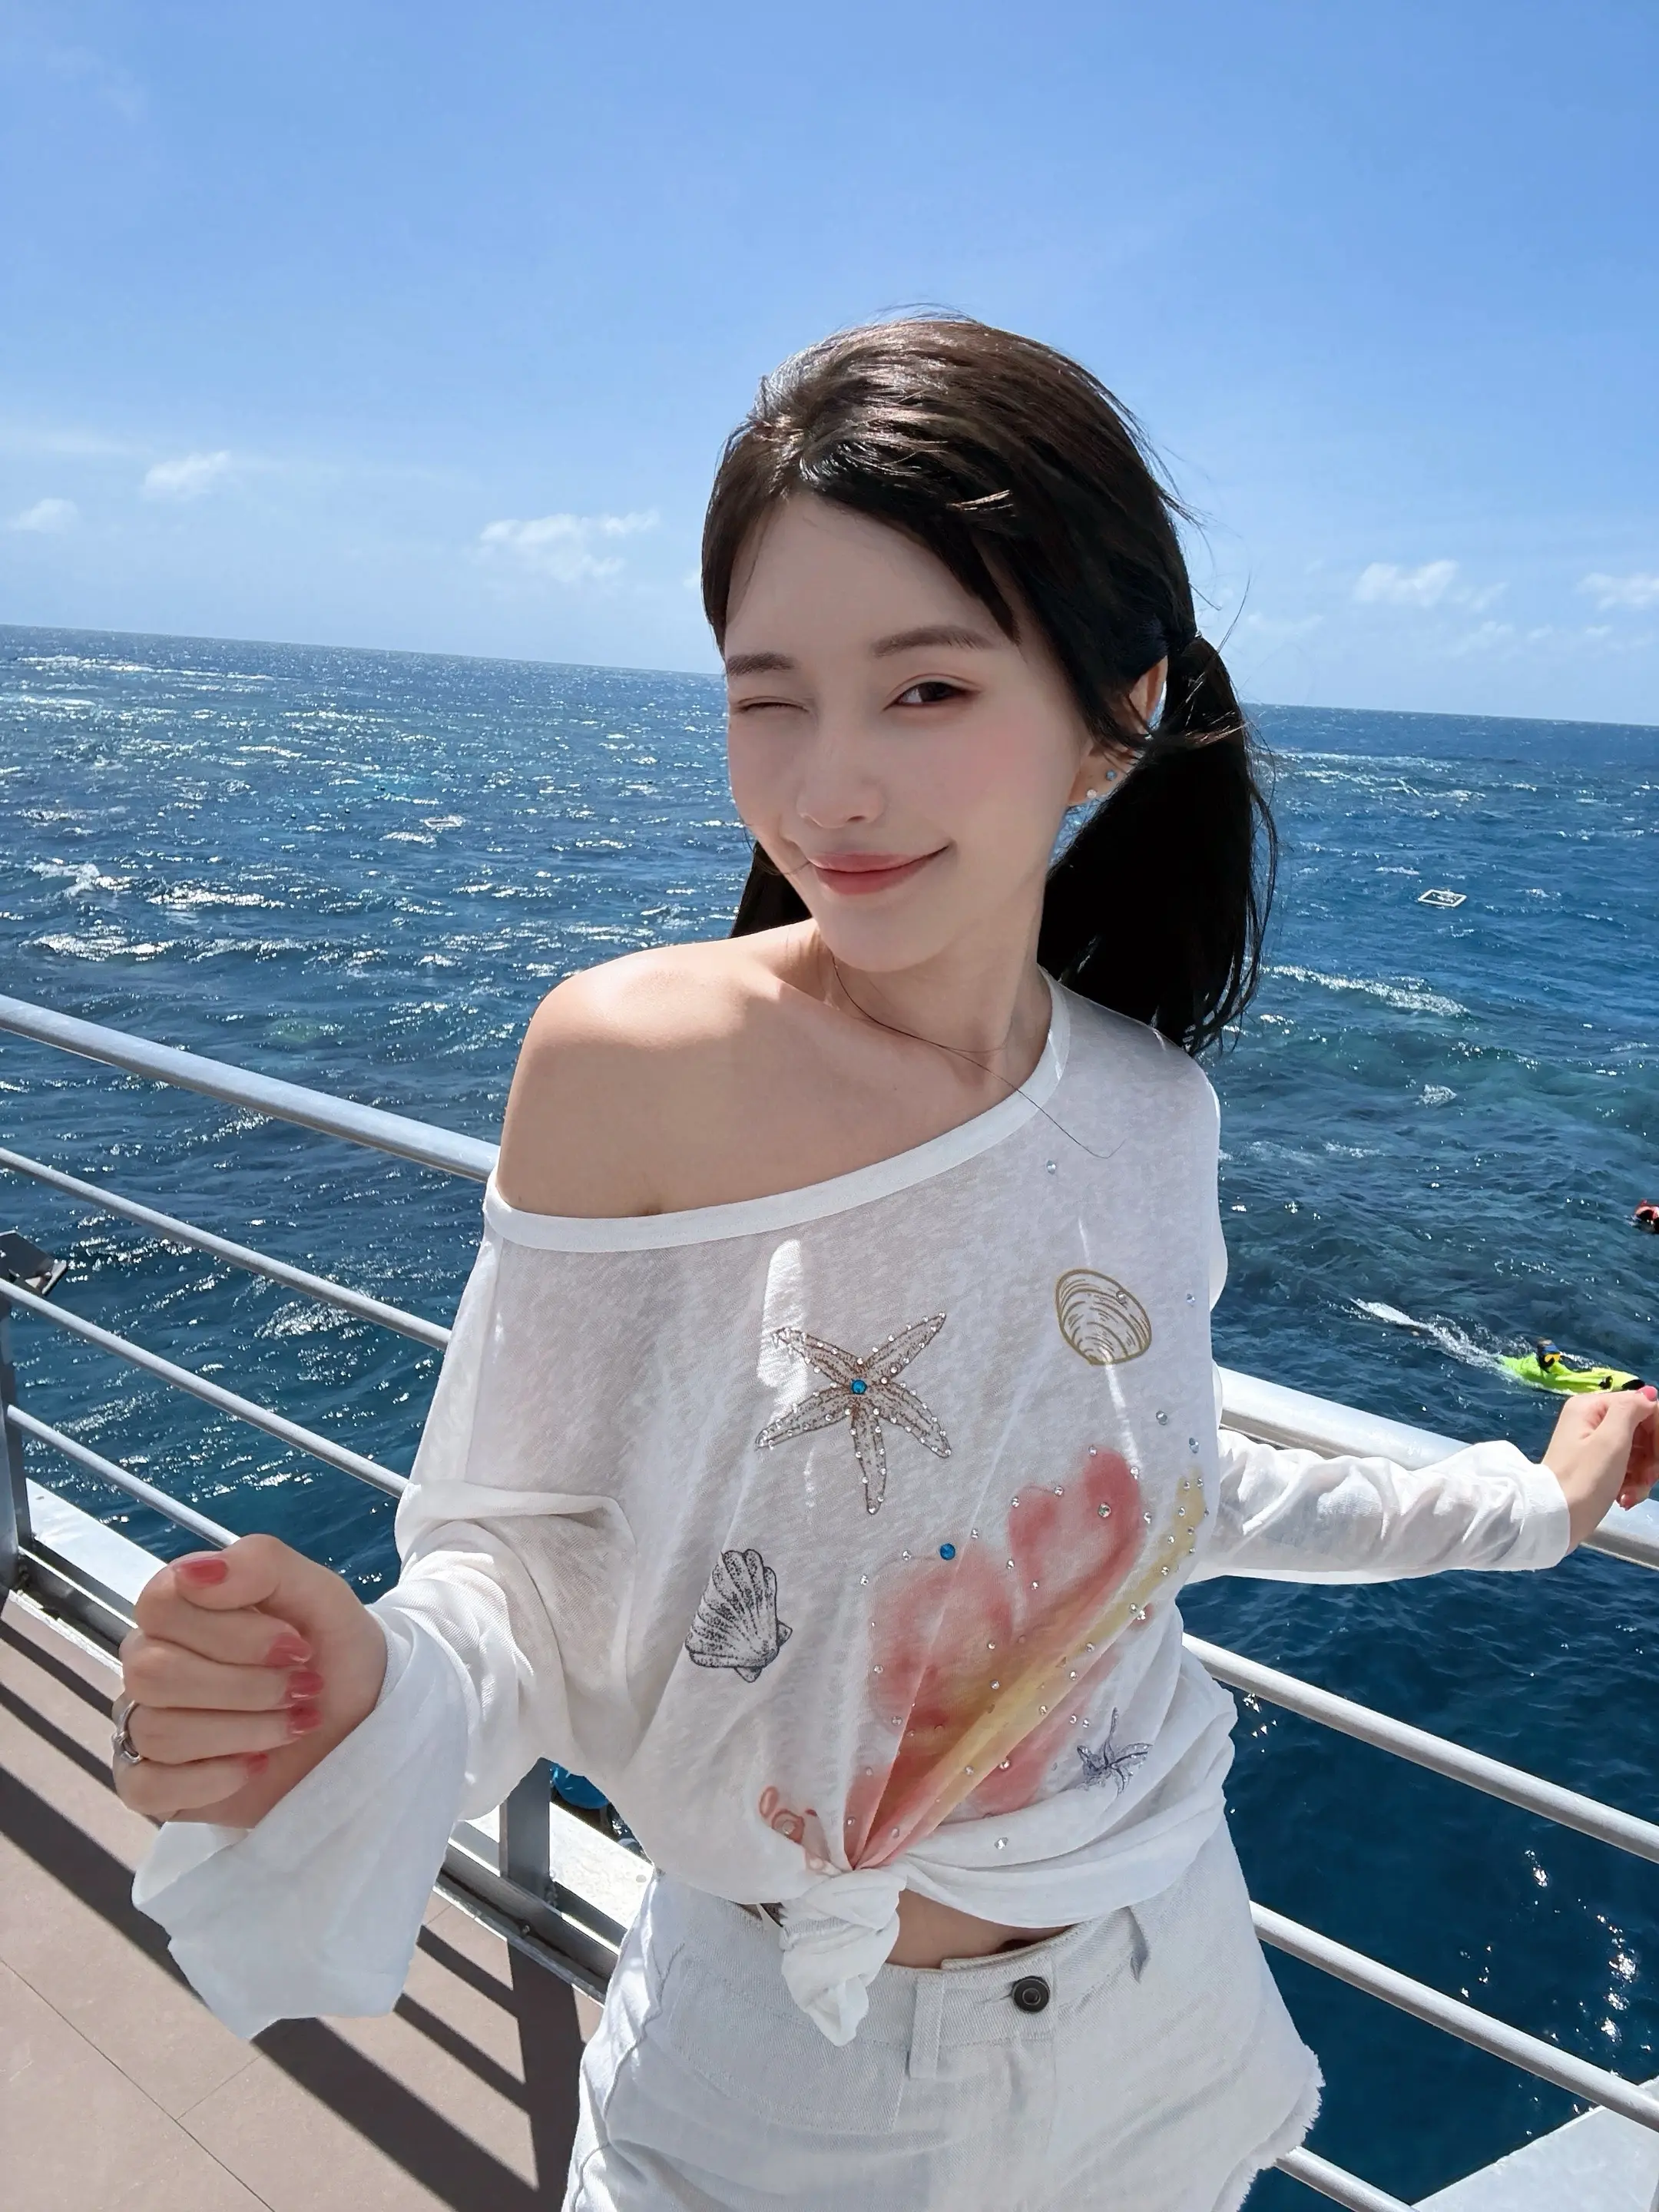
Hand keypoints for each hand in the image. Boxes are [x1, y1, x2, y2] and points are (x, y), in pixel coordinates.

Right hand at [115, 1534, 386, 1826]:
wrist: (361, 1723)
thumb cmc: (332, 1651)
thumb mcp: (319, 1594)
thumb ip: (260, 1564)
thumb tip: (195, 1573)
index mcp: (179, 1608)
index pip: (160, 1606)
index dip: (232, 1632)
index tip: (295, 1644)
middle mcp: (150, 1662)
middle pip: (155, 1674)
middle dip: (249, 1687)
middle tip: (305, 1687)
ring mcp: (144, 1724)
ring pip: (158, 1731)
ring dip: (246, 1731)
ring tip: (294, 1724)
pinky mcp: (151, 1784)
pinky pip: (148, 1788)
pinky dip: (215, 1780)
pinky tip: (256, 1765)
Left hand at [1544, 1386, 1658, 1549]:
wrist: (1554, 1519)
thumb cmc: (1584, 1480)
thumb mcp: (1610, 1441)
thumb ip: (1630, 1409)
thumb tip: (1648, 1394)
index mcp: (1591, 1407)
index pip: (1642, 1406)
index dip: (1657, 1432)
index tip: (1657, 1459)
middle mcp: (1590, 1420)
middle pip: (1641, 1430)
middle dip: (1650, 1457)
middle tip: (1646, 1479)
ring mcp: (1592, 1444)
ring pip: (1637, 1452)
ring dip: (1642, 1475)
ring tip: (1630, 1494)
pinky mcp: (1595, 1466)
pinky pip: (1626, 1467)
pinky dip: (1631, 1483)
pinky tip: (1624, 1498)